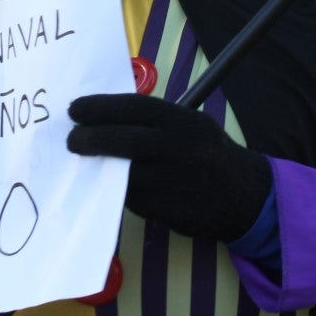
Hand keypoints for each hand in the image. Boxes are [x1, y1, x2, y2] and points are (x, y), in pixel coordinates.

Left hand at [67, 94, 271, 241]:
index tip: (75, 109)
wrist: (244, 196)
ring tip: (82, 160)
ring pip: (125, 172)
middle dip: (91, 138)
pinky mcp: (166, 209)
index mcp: (182, 120)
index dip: (99, 107)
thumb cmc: (208, 153)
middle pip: (124, 139)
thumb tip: (105, 115)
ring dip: (99, 166)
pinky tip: (105, 182)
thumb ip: (155, 121)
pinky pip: (132, 197)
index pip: (133, 107)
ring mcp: (172, 180)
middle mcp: (177, 147)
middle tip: (71, 139)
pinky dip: (116, 189)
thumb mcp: (190, 125)